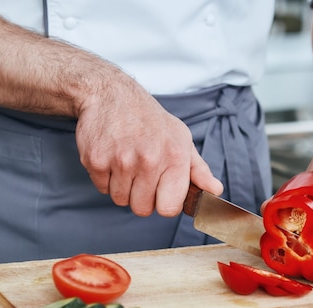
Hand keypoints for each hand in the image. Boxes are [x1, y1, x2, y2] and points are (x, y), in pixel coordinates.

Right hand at [74, 75, 222, 216]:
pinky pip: (102, 189)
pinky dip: (106, 178)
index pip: (169, 208)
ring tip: (126, 162)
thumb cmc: (150, 121)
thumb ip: (199, 170)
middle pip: (142, 209)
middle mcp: (149, 159)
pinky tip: (111, 157)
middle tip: (141, 173)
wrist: (111, 94)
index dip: (164, 203)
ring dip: (123, 187)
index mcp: (174, 157)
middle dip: (141, 197)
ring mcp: (121, 160)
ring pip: (120, 200)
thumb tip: (215, 192)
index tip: (161, 192)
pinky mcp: (96, 160)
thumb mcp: (181, 139)